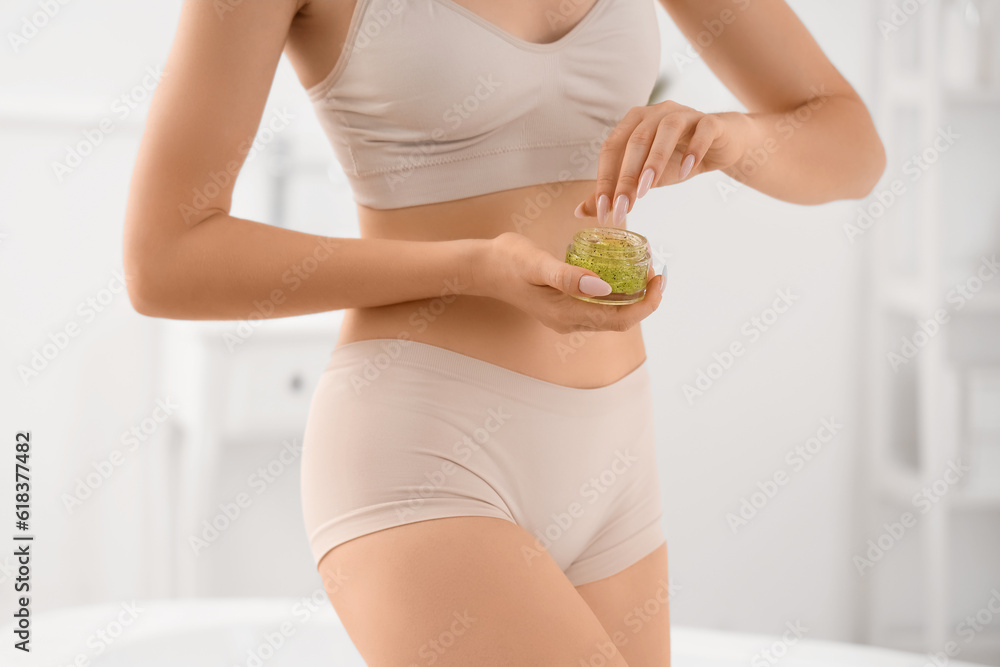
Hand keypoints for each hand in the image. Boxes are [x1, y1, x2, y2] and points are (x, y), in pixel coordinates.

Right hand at [478, 232, 665, 333]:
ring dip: (633, 298)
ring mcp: (567, 318)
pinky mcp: (565, 309)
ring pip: (612, 316)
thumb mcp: (537, 264)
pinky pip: (599, 308)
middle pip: (621, 320)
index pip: (621, 319)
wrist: (485, 268)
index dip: (647, 303)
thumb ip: (569, 276)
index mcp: (567, 314)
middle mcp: (570, 322)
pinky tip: (620, 274)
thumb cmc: (509, 261)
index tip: (659, 278)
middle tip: (656, 271)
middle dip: (645, 300)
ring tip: (644, 271)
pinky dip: (617, 294)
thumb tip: (605, 286)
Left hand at [573, 102, 750, 224]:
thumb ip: (615, 191)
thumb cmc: (677, 160)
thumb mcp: (643, 179)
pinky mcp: (710, 122)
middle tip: (622, 207)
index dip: (604, 179)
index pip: (612, 149)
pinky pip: (702, 130)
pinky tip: (687, 170)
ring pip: (666, 130)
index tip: (602, 210)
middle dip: (626, 176)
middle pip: (636, 140)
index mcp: (634, 123)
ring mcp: (684, 114)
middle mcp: (656, 112)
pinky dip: (694, 148)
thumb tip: (580, 212)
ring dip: (654, 160)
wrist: (721, 147)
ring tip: (647, 189)